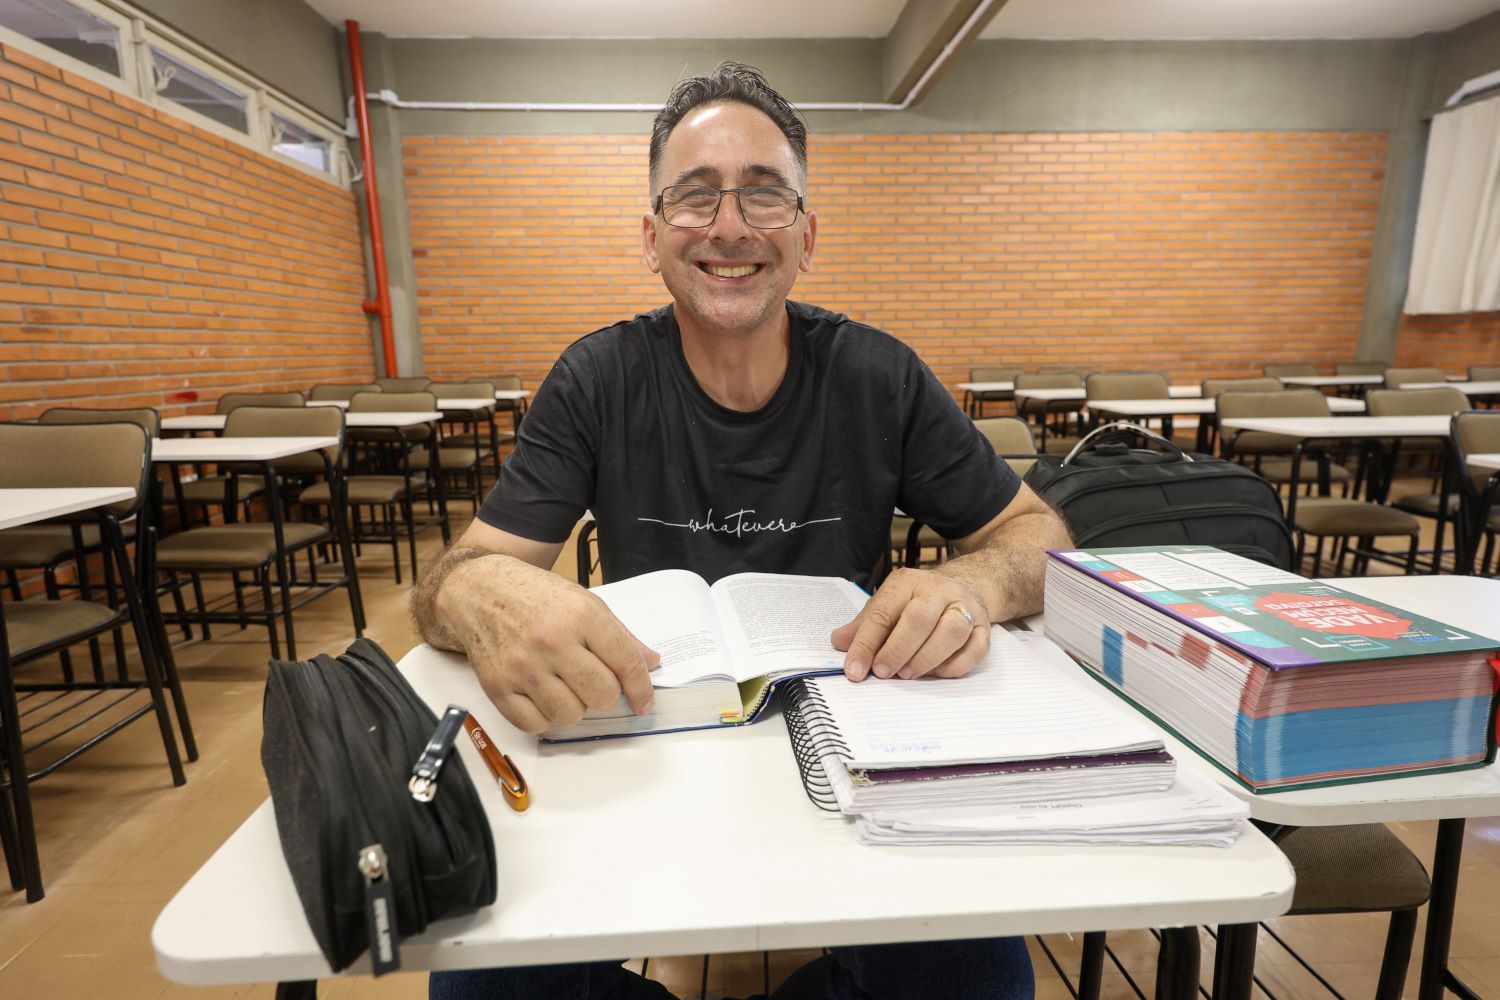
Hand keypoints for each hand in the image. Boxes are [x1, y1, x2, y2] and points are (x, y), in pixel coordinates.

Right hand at [438, 556, 659, 732]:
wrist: (481, 590)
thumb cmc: (537, 595)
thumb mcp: (586, 603)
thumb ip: (620, 636)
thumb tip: (650, 664)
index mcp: (582, 616)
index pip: (626, 664)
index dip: (642, 690)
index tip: (644, 703)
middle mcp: (552, 642)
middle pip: (602, 696)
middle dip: (604, 693)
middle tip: (592, 680)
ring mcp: (522, 666)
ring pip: (570, 715)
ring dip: (574, 706)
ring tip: (564, 686)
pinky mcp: (497, 686)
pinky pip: (535, 725)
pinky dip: (545, 717)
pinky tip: (543, 696)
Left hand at [830, 567, 989, 681]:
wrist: (966, 585)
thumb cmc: (917, 601)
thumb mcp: (887, 604)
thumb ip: (864, 625)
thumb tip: (839, 643)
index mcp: (906, 582)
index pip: (882, 613)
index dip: (865, 644)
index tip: (854, 670)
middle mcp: (938, 591)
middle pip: (920, 618)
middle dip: (898, 650)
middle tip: (883, 672)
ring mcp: (965, 607)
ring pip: (952, 631)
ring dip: (926, 658)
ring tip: (907, 674)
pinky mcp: (984, 628)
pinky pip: (974, 650)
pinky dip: (953, 666)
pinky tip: (934, 673)